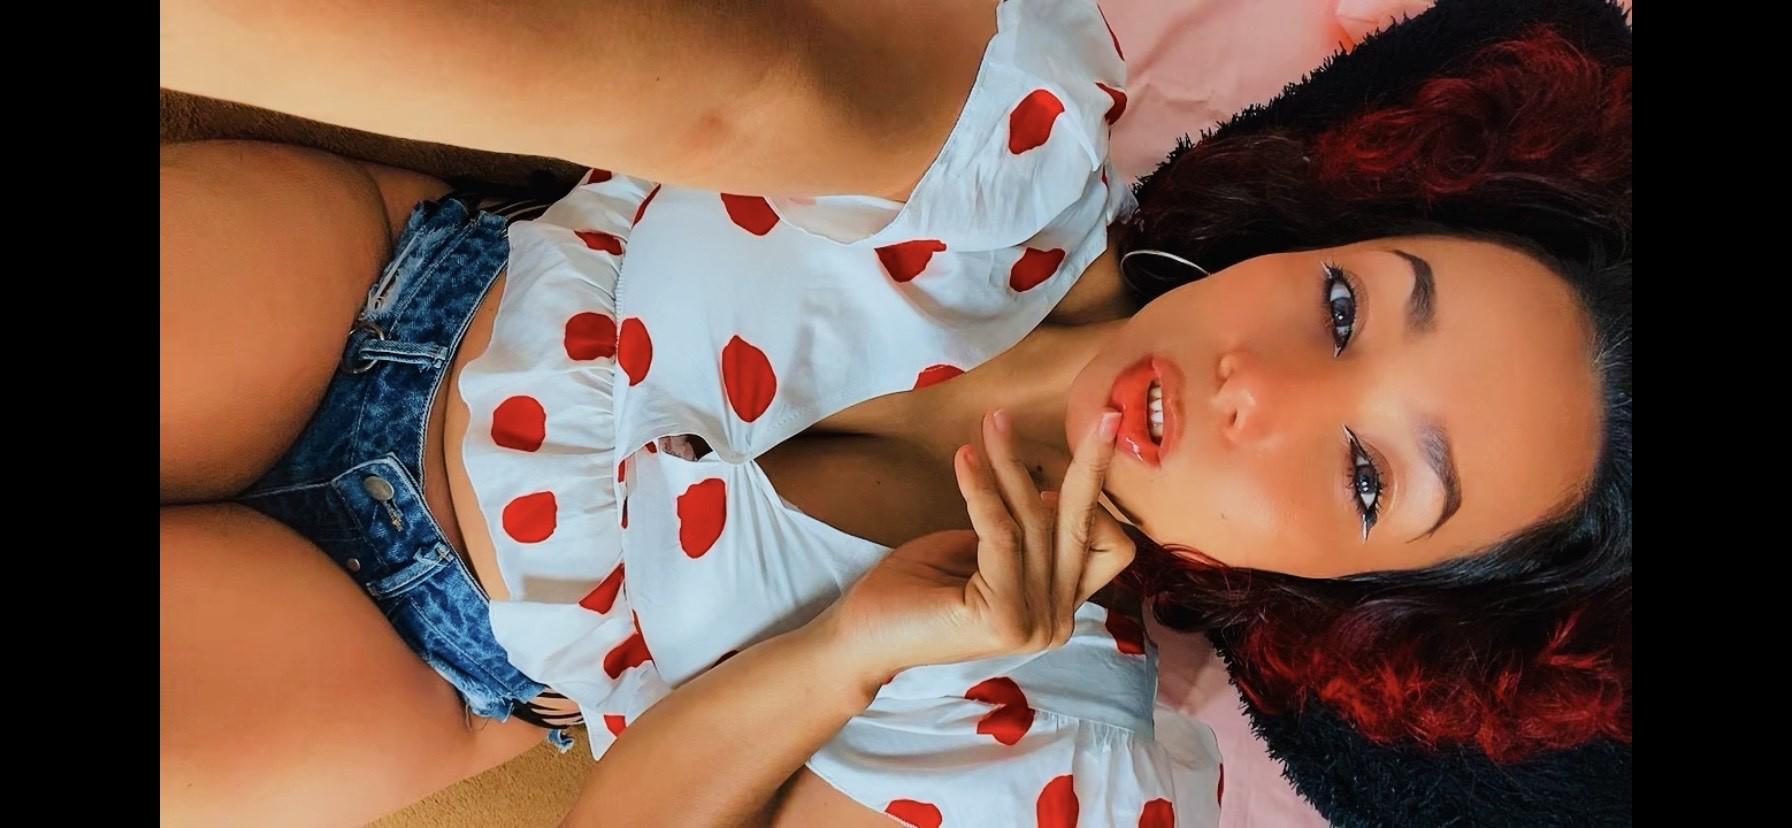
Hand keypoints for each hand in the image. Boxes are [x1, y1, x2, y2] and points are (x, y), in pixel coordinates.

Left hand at [818, 407, 1134, 687]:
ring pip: (1037, 521)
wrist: (864, 634)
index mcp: (1059, 607)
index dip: (1093, 499)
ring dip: (1012, 464)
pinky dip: (982, 488)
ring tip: (991, 424)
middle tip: (1107, 415)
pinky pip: (1002, 532)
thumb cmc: (917, 586)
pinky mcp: (1004, 616)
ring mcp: (1035, 624)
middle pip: (1085, 527)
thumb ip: (1024, 530)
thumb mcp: (984, 549)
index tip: (1058, 461)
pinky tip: (965, 457)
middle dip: (1094, 465)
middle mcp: (1057, 621)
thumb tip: (1054, 490)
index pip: (1111, 548)